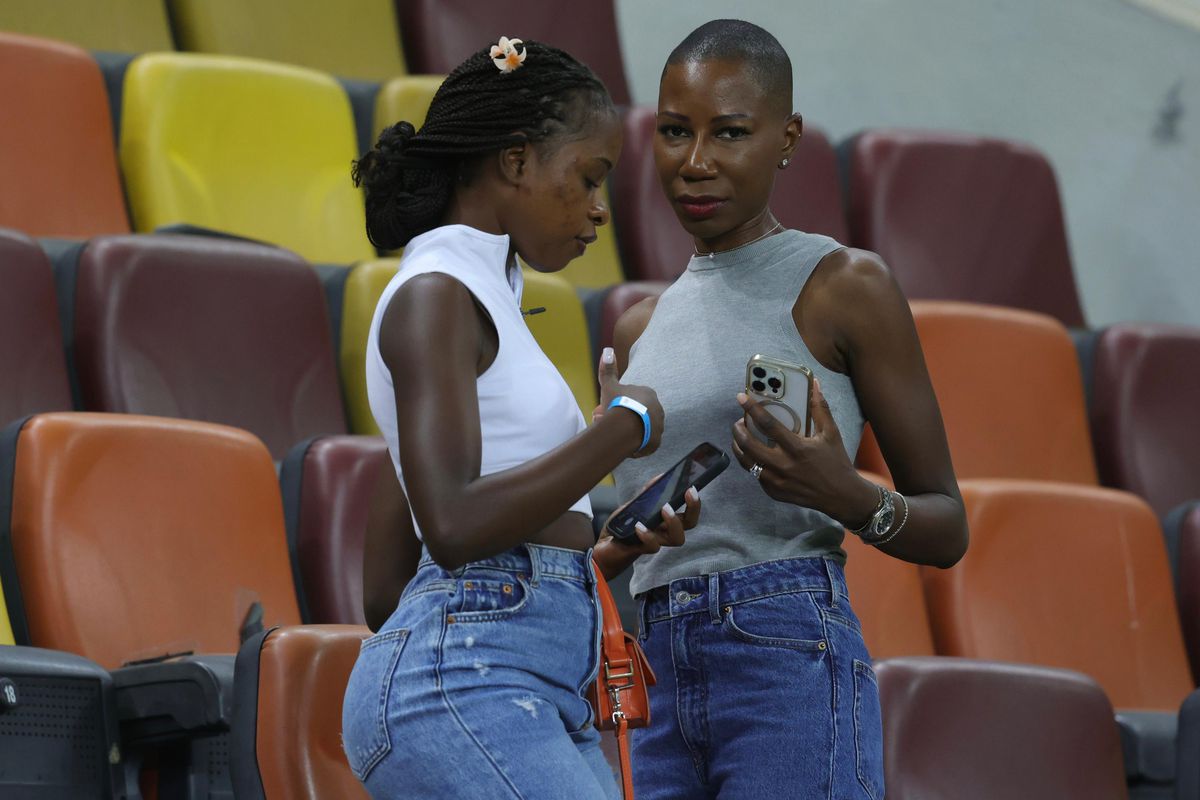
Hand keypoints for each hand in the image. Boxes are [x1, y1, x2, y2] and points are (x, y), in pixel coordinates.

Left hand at [593, 478, 700, 579]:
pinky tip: (638, 526)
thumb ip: (646, 494)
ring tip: (665, 508)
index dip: (694, 502)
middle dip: (693, 509)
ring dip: (673, 521)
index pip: (688, 514)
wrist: (603, 549)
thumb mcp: (632, 506)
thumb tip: (661, 477)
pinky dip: (648, 534)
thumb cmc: (620, 528)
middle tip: (688, 493)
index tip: (692, 487)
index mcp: (664, 521)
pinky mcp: (641, 550)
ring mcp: (654, 542)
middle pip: (689, 524)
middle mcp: (664, 532)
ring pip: (677, 538)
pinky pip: (652, 546)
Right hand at [594, 347, 663, 456]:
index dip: (619, 404)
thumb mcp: (609, 385)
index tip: (608, 410)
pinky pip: (645, 443)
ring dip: (630, 431)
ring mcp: (659, 426)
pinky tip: (624, 446)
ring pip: (641, 428)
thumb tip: (607, 350)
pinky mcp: (656, 441)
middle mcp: (657, 408)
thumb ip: (608, 369)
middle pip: (637, 414)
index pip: (633, 399)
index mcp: (648, 394)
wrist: (624, 427)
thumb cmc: (617, 404)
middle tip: (608, 424)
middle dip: (623, 418)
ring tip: (615, 436)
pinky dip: (636, 444)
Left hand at [730, 379, 875, 525]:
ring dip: (739, 447)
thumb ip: (820, 408)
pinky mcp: (775, 493)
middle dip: (738, 430)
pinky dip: (751, 463)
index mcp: (797, 448)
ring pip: (746, 463)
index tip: (741, 398)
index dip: (752, 409)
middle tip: (738, 422)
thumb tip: (814, 384)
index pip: (768, 424)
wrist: (842, 496)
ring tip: (740, 437)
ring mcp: (777, 482)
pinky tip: (753, 455)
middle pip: (749, 446)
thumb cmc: (837, 462)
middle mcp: (784, 466)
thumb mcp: (831, 433)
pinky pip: (756, 476)